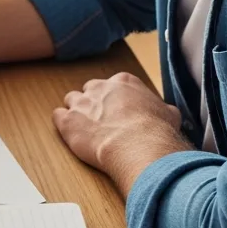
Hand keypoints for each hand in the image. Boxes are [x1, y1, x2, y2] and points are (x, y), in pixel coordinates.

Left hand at [53, 72, 188, 193]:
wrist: (138, 145)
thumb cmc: (156, 130)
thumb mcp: (168, 113)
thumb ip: (160, 109)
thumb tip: (164, 113)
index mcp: (124, 82)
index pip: (113, 85)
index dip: (114, 99)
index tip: (118, 111)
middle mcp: (99, 88)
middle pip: (90, 90)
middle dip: (93, 103)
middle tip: (101, 120)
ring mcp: (81, 103)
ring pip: (72, 100)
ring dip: (77, 112)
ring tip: (84, 127)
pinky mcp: (67, 121)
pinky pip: (58, 115)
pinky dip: (63, 124)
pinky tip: (71, 133)